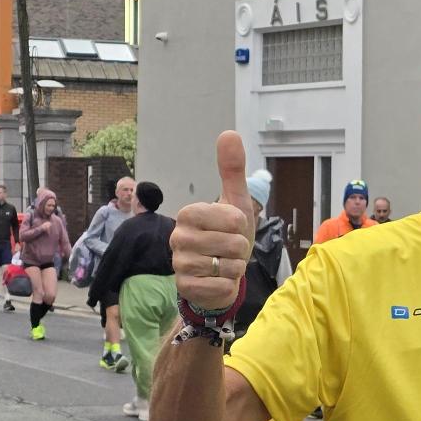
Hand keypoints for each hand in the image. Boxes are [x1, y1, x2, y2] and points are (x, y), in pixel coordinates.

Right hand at [172, 131, 254, 310]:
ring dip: (235, 268)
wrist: (221, 275)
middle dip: (240, 250)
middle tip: (229, 249)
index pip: (233, 218)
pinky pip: (220, 286)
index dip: (241, 225)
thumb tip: (229, 133)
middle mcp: (178, 237)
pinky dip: (227, 286)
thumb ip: (232, 170)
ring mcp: (179, 263)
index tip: (232, 228)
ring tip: (224, 264)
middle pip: (232, 244)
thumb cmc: (229, 236)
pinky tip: (218, 280)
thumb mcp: (236, 203)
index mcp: (189, 213)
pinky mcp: (185, 287)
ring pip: (228, 266)